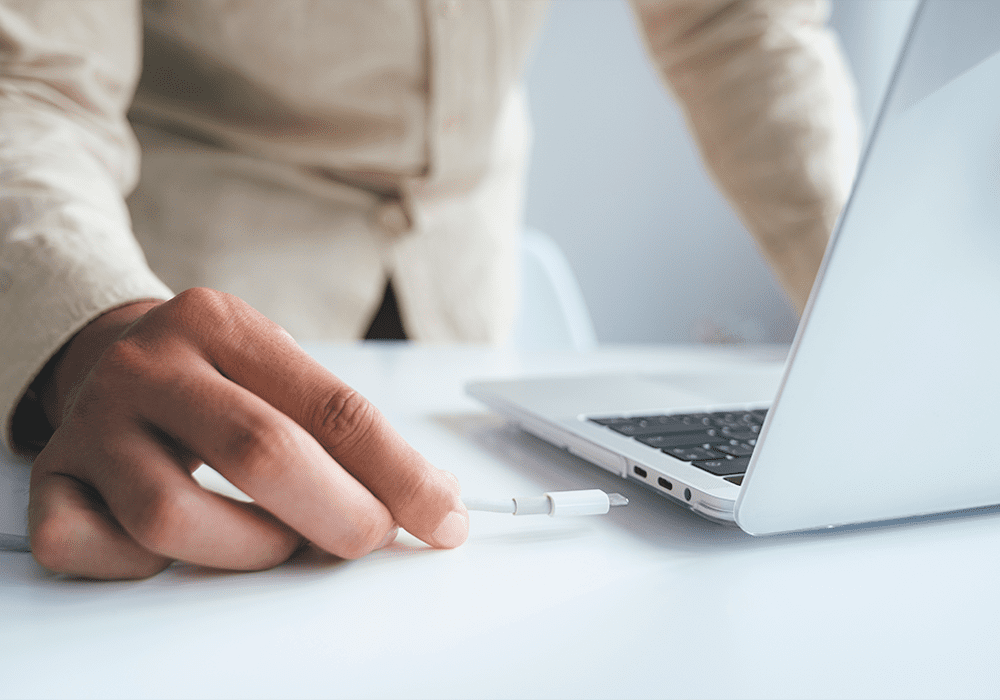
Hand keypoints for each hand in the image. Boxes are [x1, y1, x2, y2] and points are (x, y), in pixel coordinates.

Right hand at [27, 288, 467, 578]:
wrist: (111, 356)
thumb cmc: (216, 376)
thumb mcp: (280, 373)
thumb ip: (347, 432)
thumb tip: (432, 501)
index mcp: (219, 324)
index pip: (332, 408)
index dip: (397, 473)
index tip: (442, 517)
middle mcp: (149, 364)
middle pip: (260, 452)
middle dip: (339, 515)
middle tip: (368, 538)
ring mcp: (92, 421)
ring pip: (173, 516)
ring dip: (248, 548)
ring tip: (276, 540)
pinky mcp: (52, 476)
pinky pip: (89, 544)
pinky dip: (143, 565)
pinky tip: (178, 546)